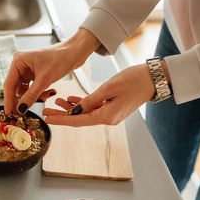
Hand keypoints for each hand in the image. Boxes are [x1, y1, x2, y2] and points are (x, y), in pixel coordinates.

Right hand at [3, 28, 99, 114]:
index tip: (8, 113)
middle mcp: (20, 64)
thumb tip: (20, 109)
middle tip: (26, 110)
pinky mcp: (35, 72)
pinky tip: (49, 92)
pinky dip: (39, 92)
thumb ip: (31, 96)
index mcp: (18, 61)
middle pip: (15, 87)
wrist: (75, 52)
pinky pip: (32, 87)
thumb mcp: (45, 80)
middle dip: (24, 98)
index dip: (8, 100)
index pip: (9, 84)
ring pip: (25, 89)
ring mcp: (27, 68)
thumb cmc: (61, 58)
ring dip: (34, 96)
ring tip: (47, 95)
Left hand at [43, 63, 158, 125]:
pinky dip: (82, 104)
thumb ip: (90, 100)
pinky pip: (94, 108)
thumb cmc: (134, 80)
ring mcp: (111, 114)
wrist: (153, 78)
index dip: (61, 120)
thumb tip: (74, 109)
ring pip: (85, 113)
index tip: (48, 119)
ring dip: (71, 108)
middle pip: (79, 119)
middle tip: (46, 112)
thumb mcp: (108, 88)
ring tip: (56, 103)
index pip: (77, 121)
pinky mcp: (113, 108)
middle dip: (62, 115)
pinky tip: (71, 100)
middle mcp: (108, 119)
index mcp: (107, 116)